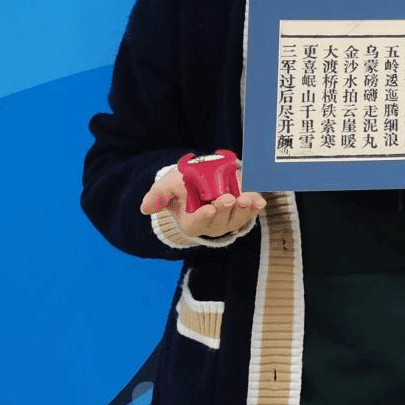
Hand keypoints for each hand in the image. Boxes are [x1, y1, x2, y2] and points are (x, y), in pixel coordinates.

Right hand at [140, 169, 265, 237]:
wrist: (201, 179)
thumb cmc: (181, 186)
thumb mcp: (167, 187)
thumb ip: (158, 196)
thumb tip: (145, 208)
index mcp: (191, 222)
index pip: (197, 222)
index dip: (203, 216)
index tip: (210, 208)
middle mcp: (211, 224)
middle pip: (219, 221)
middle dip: (225, 210)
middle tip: (229, 198)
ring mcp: (228, 220)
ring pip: (237, 219)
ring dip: (243, 210)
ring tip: (245, 199)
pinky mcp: (242, 212)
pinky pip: (250, 212)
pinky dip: (255, 207)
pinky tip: (259, 202)